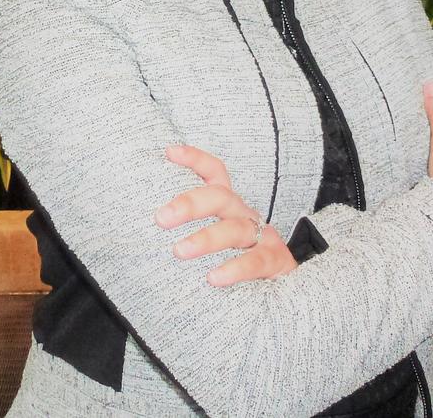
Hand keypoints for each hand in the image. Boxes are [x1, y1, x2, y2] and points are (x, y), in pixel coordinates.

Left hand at [156, 143, 295, 286]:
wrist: (287, 280)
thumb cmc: (239, 256)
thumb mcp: (217, 235)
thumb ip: (189, 229)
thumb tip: (145, 228)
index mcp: (229, 205)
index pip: (215, 173)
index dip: (195, 159)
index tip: (169, 152)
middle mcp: (245, 214)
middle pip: (221, 197)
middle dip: (190, 204)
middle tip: (161, 218)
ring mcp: (263, 236)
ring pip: (236, 229)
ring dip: (207, 239)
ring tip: (180, 251)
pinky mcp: (275, 261)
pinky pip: (256, 262)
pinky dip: (235, 268)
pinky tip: (214, 277)